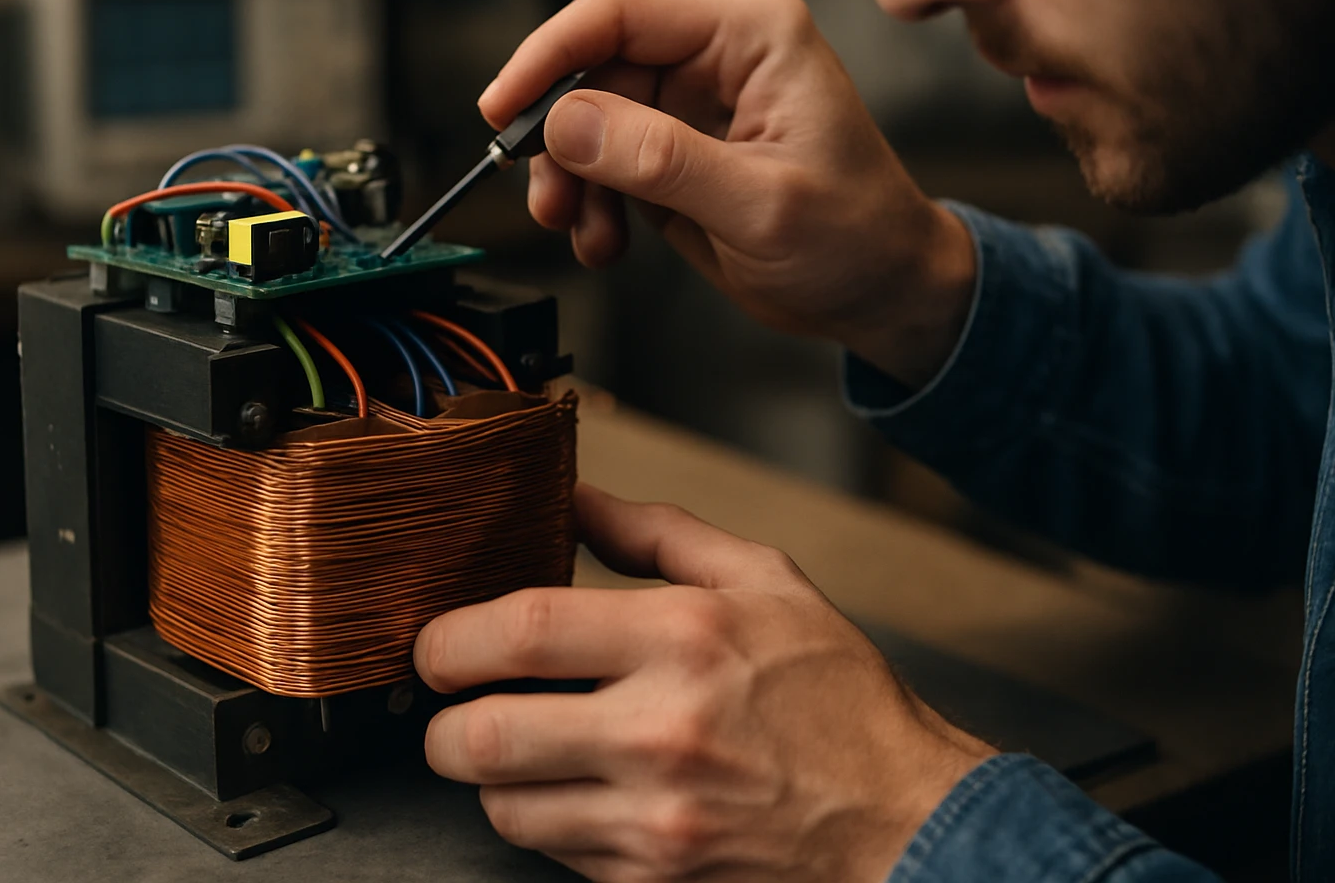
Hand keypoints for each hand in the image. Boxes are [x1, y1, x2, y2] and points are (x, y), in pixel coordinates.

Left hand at [414, 484, 994, 882]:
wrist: (906, 820)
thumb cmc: (838, 697)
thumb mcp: (765, 581)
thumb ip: (658, 533)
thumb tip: (575, 499)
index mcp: (684, 640)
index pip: (522, 632)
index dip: (450, 636)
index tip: (437, 643)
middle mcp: (661, 733)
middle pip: (483, 737)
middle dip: (441, 722)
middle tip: (452, 703)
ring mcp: (655, 820)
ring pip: (504, 807)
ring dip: (492, 776)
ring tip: (521, 747)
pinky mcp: (652, 880)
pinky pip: (554, 852)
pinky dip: (549, 819)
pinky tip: (585, 787)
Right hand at [480, 0, 974, 388]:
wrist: (881, 292)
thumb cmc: (854, 238)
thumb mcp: (758, 203)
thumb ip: (660, 160)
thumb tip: (567, 124)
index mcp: (750, 31)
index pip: (620, 13)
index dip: (549, 55)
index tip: (503, 111)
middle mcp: (716, 53)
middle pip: (593, 68)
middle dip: (558, 138)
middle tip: (545, 199)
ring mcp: (691, 102)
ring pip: (587, 120)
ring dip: (570, 180)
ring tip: (584, 234)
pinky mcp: (675, 148)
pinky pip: (603, 161)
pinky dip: (590, 203)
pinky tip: (605, 242)